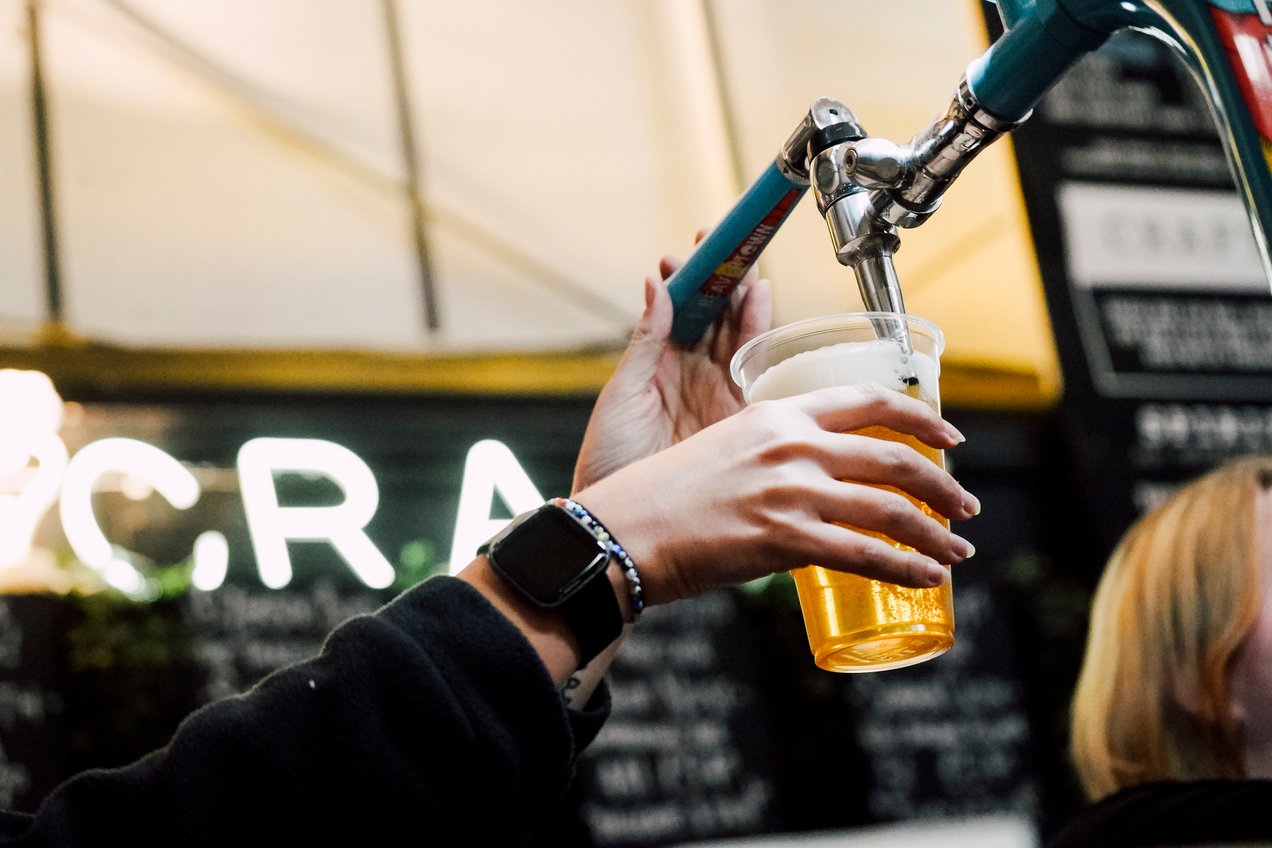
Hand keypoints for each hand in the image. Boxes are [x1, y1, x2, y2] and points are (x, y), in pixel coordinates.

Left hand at [572, 244, 771, 491]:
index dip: (693, 274)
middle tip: (736, 241)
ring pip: (738, 334)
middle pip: (717, 314)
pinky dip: (761, 334)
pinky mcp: (738, 417)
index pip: (682, 307)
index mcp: (658, 363)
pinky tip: (764, 303)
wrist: (625, 522)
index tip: (699, 242)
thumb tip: (655, 282)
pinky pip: (755, 369)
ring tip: (751, 266)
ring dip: (746, 298)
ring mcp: (716, 393)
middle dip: (728, 276)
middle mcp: (691, 373)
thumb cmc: (609, 461)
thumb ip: (646, 340)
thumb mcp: (622, 393)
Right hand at [574, 384, 979, 604]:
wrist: (626, 528)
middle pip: (894, 456)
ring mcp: (791, 491)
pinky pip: (865, 554)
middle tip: (965, 505)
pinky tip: (926, 577)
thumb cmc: (666, 494)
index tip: (950, 436)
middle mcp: (792, 445)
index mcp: (777, 413)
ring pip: (890, 508)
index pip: (867, 401)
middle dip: (944, 485)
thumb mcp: (724, 447)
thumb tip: (812, 488)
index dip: (920, 417)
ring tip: (958, 551)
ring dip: (937, 534)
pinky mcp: (785, 539)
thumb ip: (774, 456)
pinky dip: (905, 567)